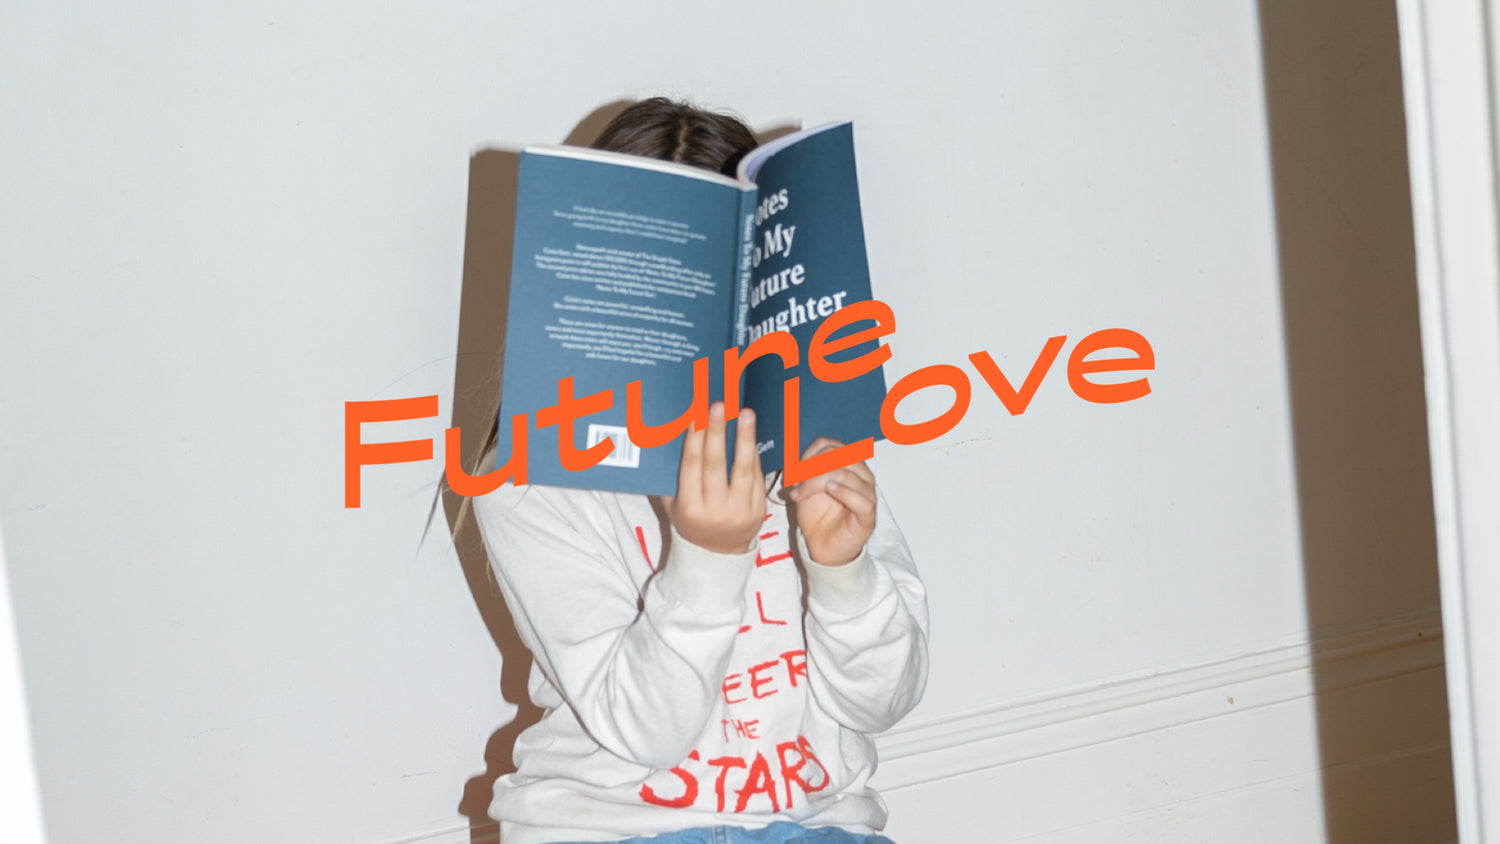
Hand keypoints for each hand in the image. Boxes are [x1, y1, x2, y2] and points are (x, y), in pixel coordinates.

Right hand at [663, 402, 766, 553]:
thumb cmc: (690, 520)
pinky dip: (754, 455)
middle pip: (716, 464)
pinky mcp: (758, 511)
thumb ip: (670, 477)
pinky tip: (751, 436)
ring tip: (745, 413)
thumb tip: (666, 437)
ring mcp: (739, 511)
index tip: (696, 415)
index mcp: (689, 507)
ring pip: (743, 469)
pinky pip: (757, 478)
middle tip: (719, 406)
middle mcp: (715, 510)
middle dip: (717, 433)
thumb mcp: (673, 504)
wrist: (717, 554)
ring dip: (745, 438)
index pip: (691, 466)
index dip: (695, 439)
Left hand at [786, 438, 876, 565]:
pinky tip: (830, 490)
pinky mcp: (869, 514)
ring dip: (817, 482)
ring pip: (846, 474)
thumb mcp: (805, 487)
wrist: (822, 545)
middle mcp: (862, 474)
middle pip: (837, 456)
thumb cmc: (818, 515)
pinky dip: (844, 491)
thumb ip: (804, 470)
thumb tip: (794, 458)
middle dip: (811, 469)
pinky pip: (861, 498)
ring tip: (801, 494)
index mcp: (848, 464)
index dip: (808, 454)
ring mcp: (868, 493)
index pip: (830, 445)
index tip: (794, 471)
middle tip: (796, 485)